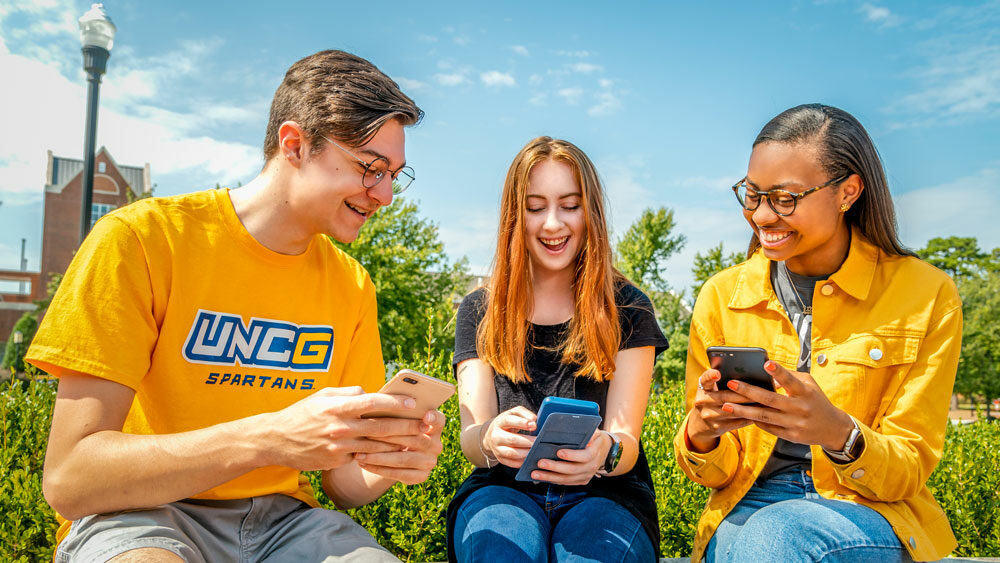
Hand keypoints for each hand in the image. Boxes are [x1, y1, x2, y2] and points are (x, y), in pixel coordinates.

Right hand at [261, 387, 430, 470]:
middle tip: (424, 426)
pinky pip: (362, 457)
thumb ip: (349, 393)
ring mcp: (338, 446)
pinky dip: (379, 455)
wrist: (275, 440)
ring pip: (376, 446)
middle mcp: (340, 427)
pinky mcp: (336, 461)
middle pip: (381, 427)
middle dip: (406, 427)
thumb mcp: (323, 395)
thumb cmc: (302, 413)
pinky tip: (394, 454)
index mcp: (338, 406)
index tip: (413, 403)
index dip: (396, 403)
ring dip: (399, 445)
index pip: (374, 403)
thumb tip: (371, 393)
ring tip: (417, 442)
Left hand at [354, 409, 445, 484]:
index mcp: (434, 425)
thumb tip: (379, 402)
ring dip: (379, 457)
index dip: (434, 418)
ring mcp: (430, 462)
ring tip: (359, 454)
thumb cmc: (391, 428)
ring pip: (404, 459)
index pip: (439, 420)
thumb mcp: (394, 418)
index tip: (426, 417)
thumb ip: (394, 412)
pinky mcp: (421, 476)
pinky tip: (363, 463)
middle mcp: (436, 444)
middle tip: (367, 434)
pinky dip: (378, 469)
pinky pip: (398, 474)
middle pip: (416, 439)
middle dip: (389, 437)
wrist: (392, 453)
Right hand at [482, 406, 537, 467]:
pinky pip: (512, 463)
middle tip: (538, 441)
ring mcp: (497, 448)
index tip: (534, 425)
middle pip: (512, 440)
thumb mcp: (514, 413)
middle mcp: (496, 436)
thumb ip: (525, 413)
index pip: (509, 421)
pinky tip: (530, 457)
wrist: (493, 435)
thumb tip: (534, 420)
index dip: (522, 423)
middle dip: (527, 441)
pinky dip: (523, 461)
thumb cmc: (508, 422)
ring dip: (526, 452)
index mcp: (499, 422)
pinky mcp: (500, 458)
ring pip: (512, 453)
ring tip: (536, 450)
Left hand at [528, 430, 610, 485]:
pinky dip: (552, 480)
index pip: (584, 456)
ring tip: (534, 473)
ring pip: (566, 479)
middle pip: (572, 470)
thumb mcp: (595, 431)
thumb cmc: (594, 439)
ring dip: (549, 477)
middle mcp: (591, 467)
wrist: (603, 452)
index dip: (572, 455)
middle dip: (555, 467)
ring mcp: (586, 476)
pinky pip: (566, 483)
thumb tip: (579, 426)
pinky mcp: (581, 481)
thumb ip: (588, 430)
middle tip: (540, 462)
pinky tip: (541, 477)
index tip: (558, 452)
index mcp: (594, 453)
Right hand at [685, 369, 753, 451]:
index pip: (705, 379)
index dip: (710, 376)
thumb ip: (726, 380)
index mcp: (702, 388)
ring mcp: (708, 415)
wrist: (701, 423)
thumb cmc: (714, 399)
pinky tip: (760, 414)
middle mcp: (701, 401)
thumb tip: (756, 372)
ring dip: (749, 407)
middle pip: (724, 396)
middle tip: (759, 391)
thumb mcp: (713, 389)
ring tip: (763, 403)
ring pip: (732, 410)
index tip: (718, 373)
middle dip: (742, 394)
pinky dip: (749, 417)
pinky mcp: (716, 427)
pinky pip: (736, 422)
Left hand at [722, 361, 853, 449]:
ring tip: (725, 405)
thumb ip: (789, 376)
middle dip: (748, 392)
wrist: (833, 428)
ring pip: (764, 417)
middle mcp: (800, 408)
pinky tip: (740, 415)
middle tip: (731, 384)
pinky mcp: (791, 436)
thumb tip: (766, 370)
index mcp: (805, 392)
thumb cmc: (816, 399)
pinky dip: (754, 421)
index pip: (790, 380)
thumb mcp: (809, 384)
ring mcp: (795, 424)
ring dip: (743, 411)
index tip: (766, 363)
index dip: (778, 372)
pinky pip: (768, 428)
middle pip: (770, 400)